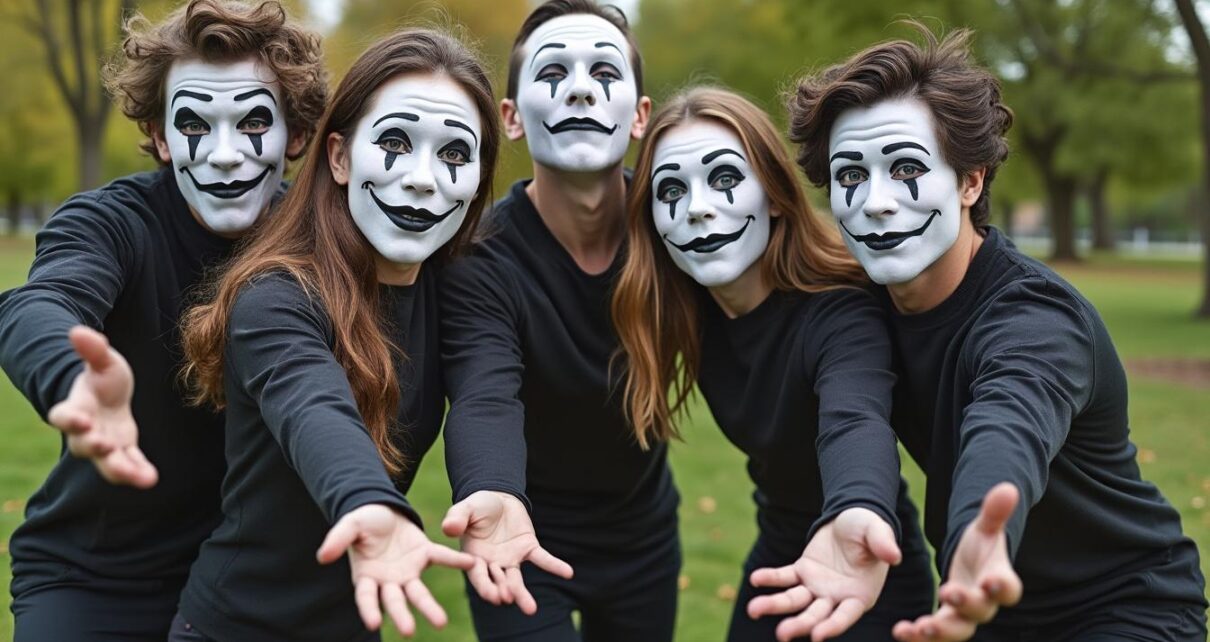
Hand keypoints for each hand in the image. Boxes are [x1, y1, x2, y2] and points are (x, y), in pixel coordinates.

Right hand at [46, 326, 156, 487]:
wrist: (112, 395)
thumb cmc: (103, 377)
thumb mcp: (102, 360)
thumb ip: (92, 349)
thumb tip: (77, 330)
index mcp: (76, 406)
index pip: (62, 416)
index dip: (69, 419)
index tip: (82, 419)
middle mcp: (86, 431)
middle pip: (83, 445)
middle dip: (93, 447)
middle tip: (104, 447)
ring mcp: (104, 443)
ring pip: (107, 463)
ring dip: (120, 470)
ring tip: (138, 477)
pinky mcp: (123, 451)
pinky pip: (129, 465)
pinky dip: (138, 472)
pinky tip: (150, 479)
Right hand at [317, 503, 474, 634]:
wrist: (381, 508)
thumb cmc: (362, 523)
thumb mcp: (349, 526)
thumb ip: (338, 539)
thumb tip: (322, 556)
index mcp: (366, 576)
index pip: (365, 597)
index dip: (369, 610)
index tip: (374, 624)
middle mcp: (387, 580)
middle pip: (394, 601)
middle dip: (401, 615)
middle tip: (409, 631)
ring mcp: (407, 570)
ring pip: (418, 592)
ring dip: (429, 607)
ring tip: (441, 623)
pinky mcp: (424, 554)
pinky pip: (441, 558)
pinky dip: (455, 560)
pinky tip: (470, 563)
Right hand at [441, 490, 573, 613]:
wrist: (496, 496)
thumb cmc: (476, 506)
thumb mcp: (464, 509)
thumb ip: (457, 518)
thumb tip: (449, 528)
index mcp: (473, 558)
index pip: (479, 576)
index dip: (486, 586)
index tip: (494, 597)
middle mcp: (492, 563)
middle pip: (498, 582)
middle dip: (503, 592)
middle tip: (509, 600)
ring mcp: (511, 558)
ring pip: (517, 579)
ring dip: (523, 593)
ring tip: (530, 609)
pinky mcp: (528, 547)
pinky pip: (542, 558)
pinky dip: (554, 565)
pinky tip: (568, 573)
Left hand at [748, 507, 901, 641]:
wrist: (850, 518)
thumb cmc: (868, 529)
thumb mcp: (876, 531)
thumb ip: (883, 544)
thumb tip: (894, 555)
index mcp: (859, 595)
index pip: (845, 616)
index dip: (832, 627)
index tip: (816, 636)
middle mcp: (836, 597)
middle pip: (815, 615)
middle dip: (799, 624)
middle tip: (782, 633)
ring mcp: (816, 586)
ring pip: (794, 600)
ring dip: (774, 605)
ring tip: (753, 609)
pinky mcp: (802, 571)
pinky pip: (784, 577)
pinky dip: (770, 578)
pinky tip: (755, 579)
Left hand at [892, 483, 1021, 641]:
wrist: (972, 566)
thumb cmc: (981, 546)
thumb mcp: (985, 527)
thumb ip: (994, 512)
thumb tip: (1008, 488)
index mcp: (999, 579)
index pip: (1008, 588)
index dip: (1002, 586)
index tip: (989, 581)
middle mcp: (985, 603)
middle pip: (981, 612)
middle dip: (965, 606)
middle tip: (947, 594)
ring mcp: (964, 616)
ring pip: (956, 630)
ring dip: (939, 631)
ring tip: (919, 628)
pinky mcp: (945, 622)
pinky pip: (934, 635)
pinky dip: (918, 636)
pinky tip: (901, 631)